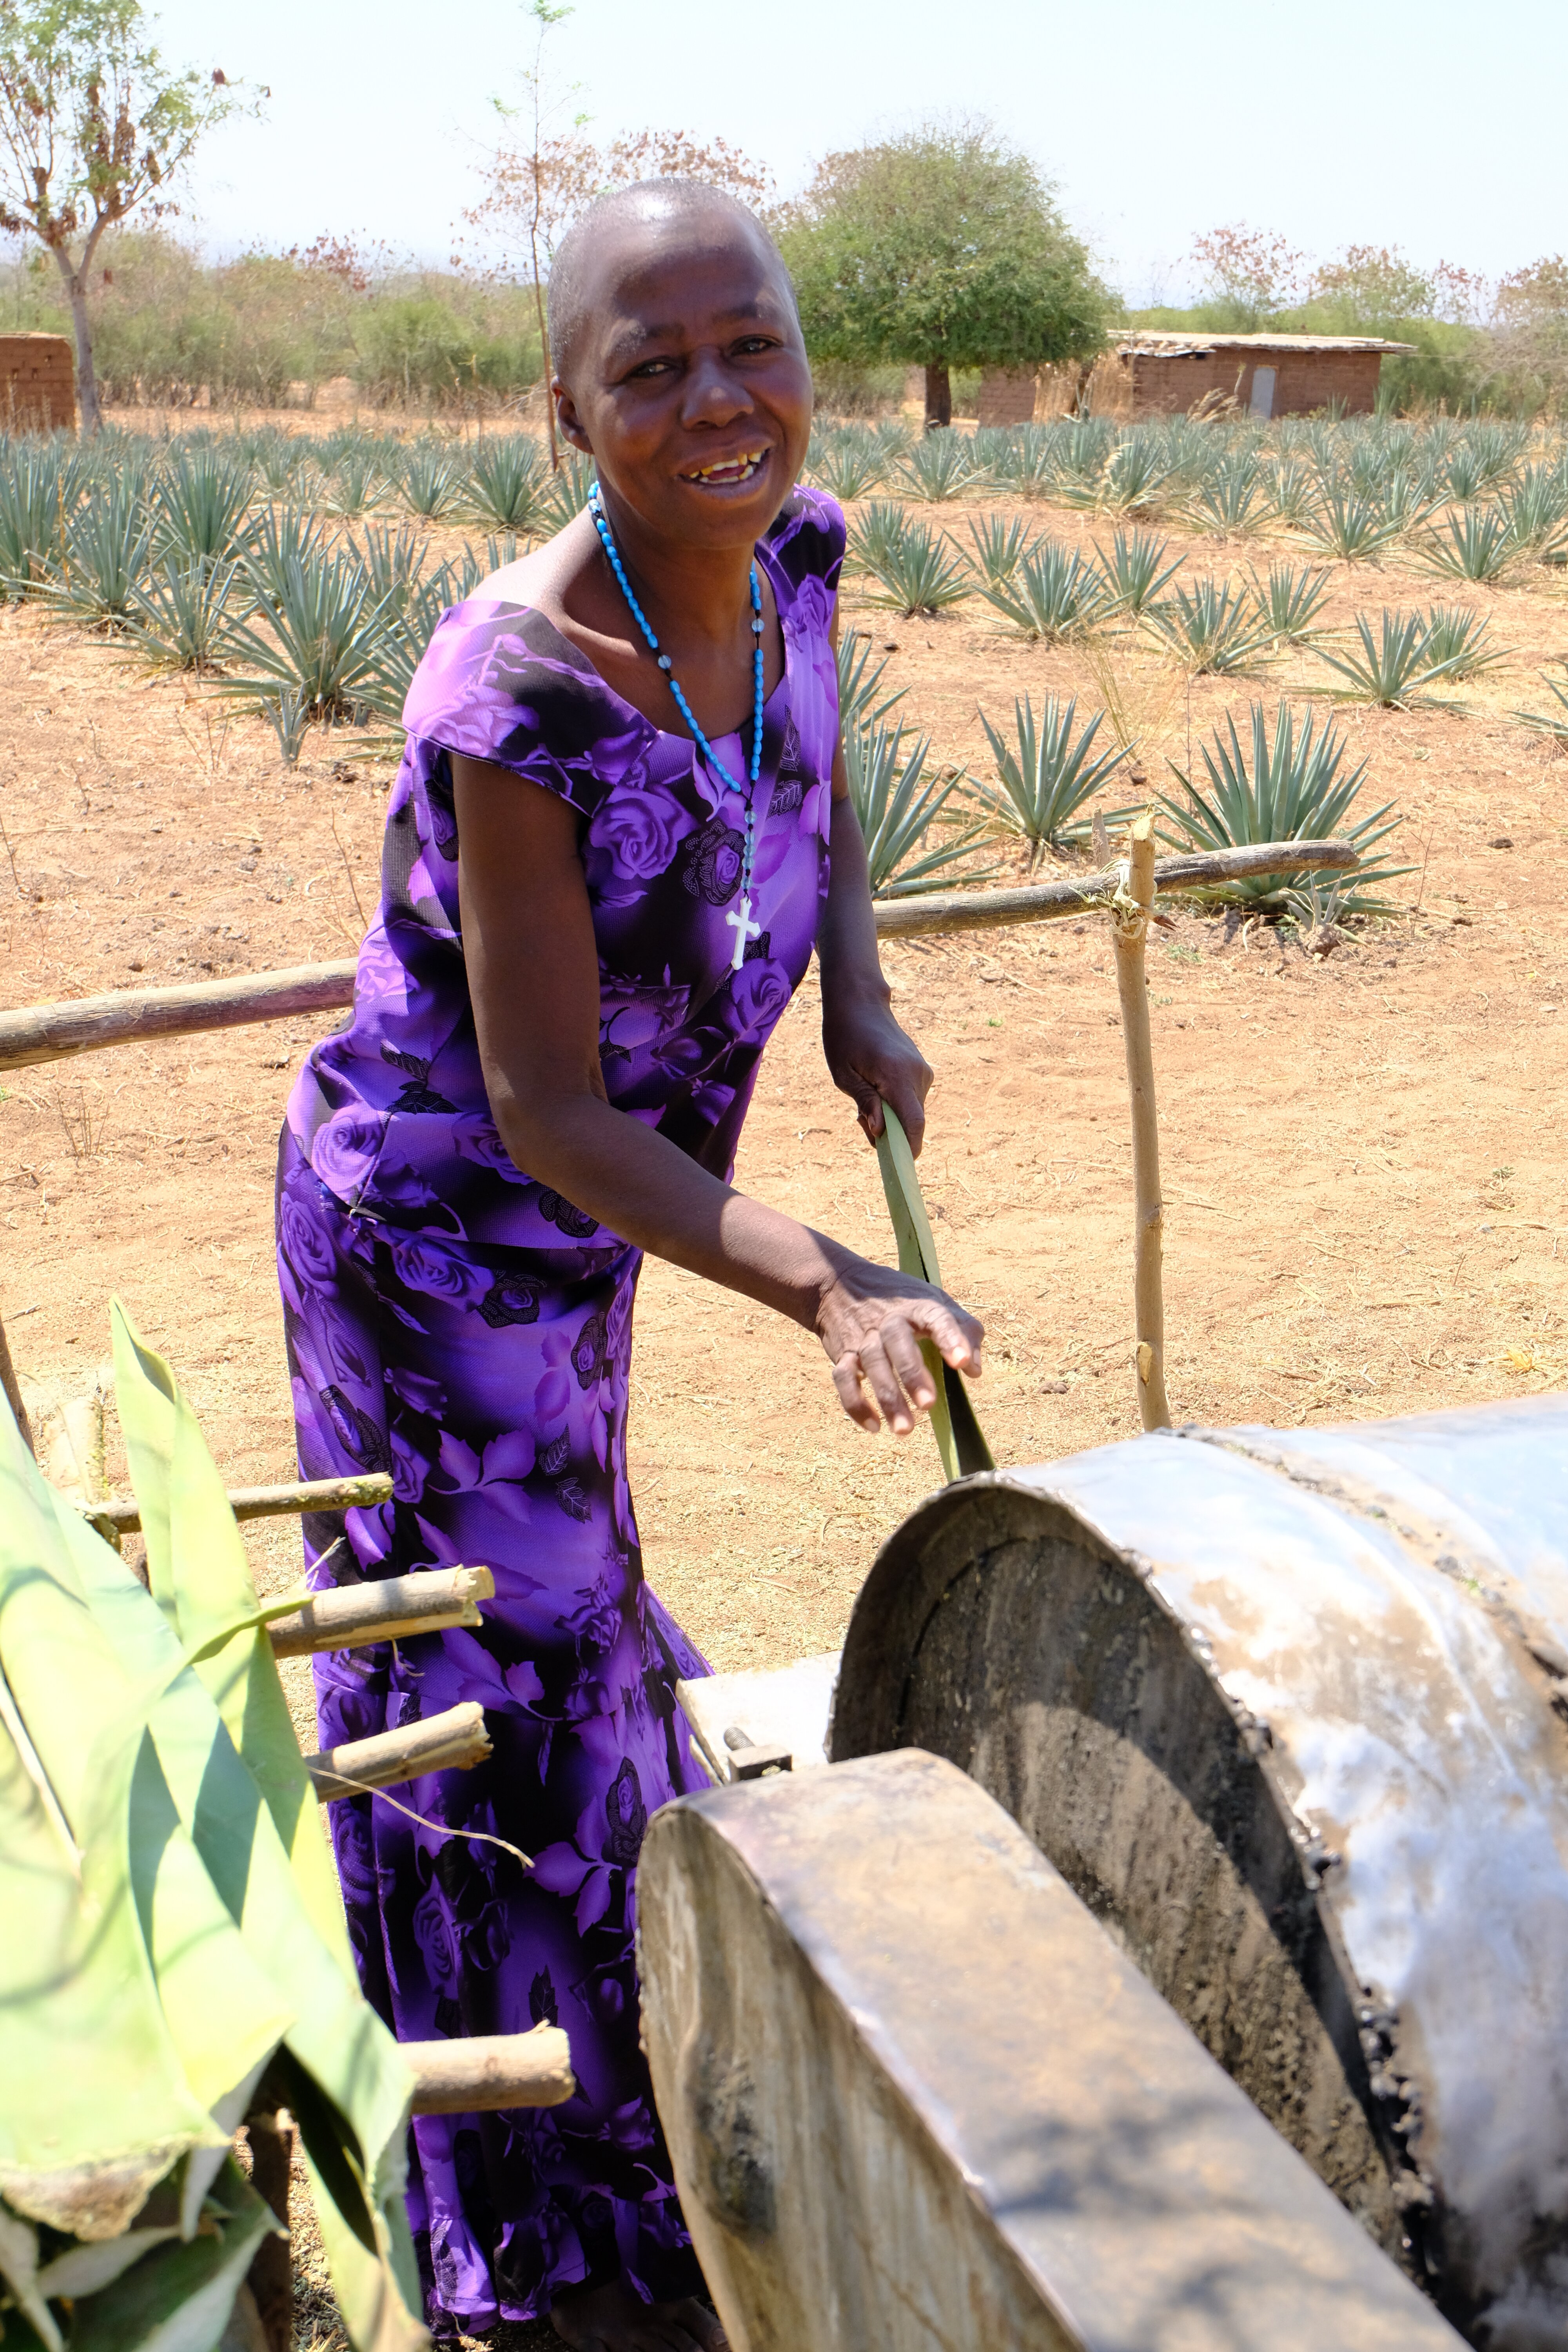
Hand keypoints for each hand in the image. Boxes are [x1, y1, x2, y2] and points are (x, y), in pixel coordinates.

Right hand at [816, 1253, 982, 1435]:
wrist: (842, 1285)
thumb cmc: (902, 1302)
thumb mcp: (936, 1302)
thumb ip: (964, 1330)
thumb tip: (974, 1370)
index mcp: (917, 1307)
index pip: (936, 1318)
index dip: (950, 1338)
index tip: (963, 1363)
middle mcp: (889, 1320)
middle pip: (897, 1342)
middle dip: (912, 1373)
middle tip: (929, 1404)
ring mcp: (863, 1337)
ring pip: (871, 1364)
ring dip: (887, 1397)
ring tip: (905, 1429)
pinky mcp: (843, 1354)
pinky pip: (843, 1379)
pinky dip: (855, 1403)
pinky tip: (874, 1426)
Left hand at [822, 984, 933, 1154]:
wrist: (860, 1003)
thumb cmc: (844, 1037)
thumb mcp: (844, 1075)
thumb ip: (866, 1104)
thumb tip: (880, 1133)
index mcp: (897, 1076)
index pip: (914, 1123)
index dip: (909, 1150)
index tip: (898, 1167)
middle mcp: (918, 1075)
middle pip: (912, 1122)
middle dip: (890, 1133)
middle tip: (860, 1119)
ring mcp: (923, 1072)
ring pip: (912, 1112)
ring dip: (891, 1118)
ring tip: (865, 1100)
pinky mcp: (921, 1070)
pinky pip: (911, 1099)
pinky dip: (895, 1105)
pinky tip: (876, 1091)